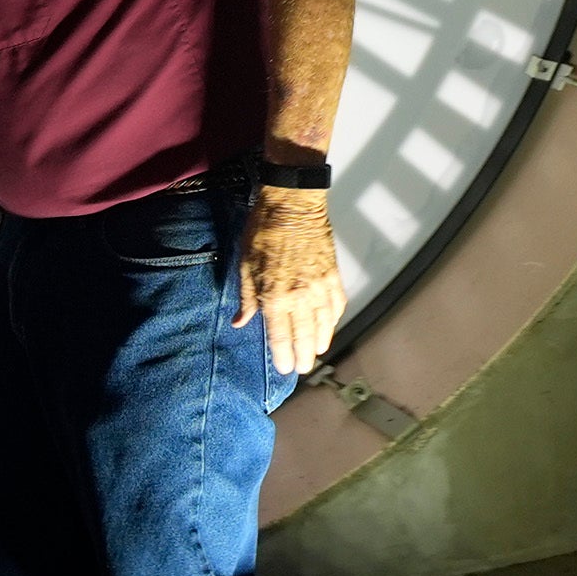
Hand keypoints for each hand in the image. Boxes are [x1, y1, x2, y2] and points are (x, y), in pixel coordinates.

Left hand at [238, 187, 346, 374]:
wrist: (293, 205)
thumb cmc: (263, 233)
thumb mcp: (245, 265)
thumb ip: (246, 298)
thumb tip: (239, 322)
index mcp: (275, 296)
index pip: (280, 336)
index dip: (283, 356)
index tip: (285, 368)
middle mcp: (300, 297)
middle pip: (305, 336)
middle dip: (304, 356)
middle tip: (304, 369)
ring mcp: (320, 287)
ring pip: (325, 324)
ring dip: (321, 341)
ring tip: (318, 352)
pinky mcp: (333, 276)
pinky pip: (337, 305)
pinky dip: (334, 319)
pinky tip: (330, 325)